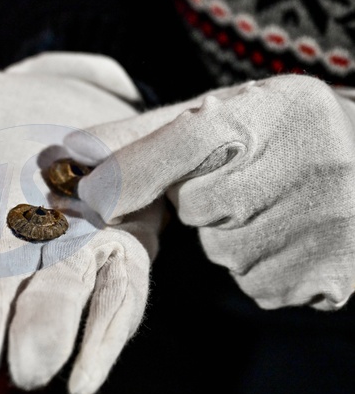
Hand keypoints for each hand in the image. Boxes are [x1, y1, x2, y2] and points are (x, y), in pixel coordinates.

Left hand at [66, 74, 354, 310]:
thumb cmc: (284, 133)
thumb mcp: (229, 112)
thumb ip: (149, 134)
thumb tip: (66, 156)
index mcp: (273, 110)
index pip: (186, 138)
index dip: (128, 172)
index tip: (77, 199)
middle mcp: (302, 162)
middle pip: (198, 206)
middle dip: (205, 201)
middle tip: (251, 178)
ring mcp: (321, 223)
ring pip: (227, 251)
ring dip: (238, 236)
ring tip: (283, 205)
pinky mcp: (330, 275)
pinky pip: (258, 282)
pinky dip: (265, 265)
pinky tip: (297, 235)